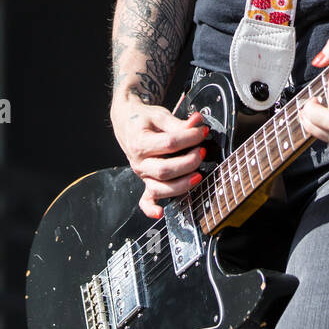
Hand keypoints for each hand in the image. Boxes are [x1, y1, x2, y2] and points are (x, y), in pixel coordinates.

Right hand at [111, 93, 207, 216]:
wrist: (126, 123)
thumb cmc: (144, 120)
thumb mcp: (159, 115)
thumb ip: (178, 123)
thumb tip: (197, 123)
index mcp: (140, 142)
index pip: (170, 143)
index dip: (190, 137)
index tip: (202, 131)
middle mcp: (139, 162)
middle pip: (165, 170)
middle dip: (189, 162)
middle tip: (202, 151)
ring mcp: (142, 175)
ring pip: (161, 188)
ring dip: (182, 184)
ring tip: (198, 175)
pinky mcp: (146, 182)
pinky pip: (146, 200)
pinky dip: (151, 209)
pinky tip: (160, 212)